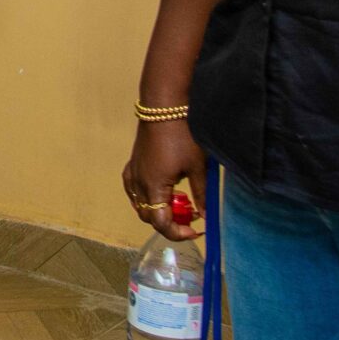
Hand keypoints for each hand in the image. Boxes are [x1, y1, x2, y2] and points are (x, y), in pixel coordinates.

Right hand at [120, 119, 207, 242]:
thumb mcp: (197, 167)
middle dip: (170, 223)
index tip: (196, 230)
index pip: (161, 223)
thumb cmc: (182, 134)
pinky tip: (159, 192)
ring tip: (177, 205)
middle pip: (149, 217)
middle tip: (190, 218)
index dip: (178, 232)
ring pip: (140, 205)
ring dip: (158, 211)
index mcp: (154, 187)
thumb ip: (201, 194)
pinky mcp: (133, 164)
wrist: (164, 106)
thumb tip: (205, 215)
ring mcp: (133, 173)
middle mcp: (138, 184)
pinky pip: (133, 191)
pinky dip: (145, 198)